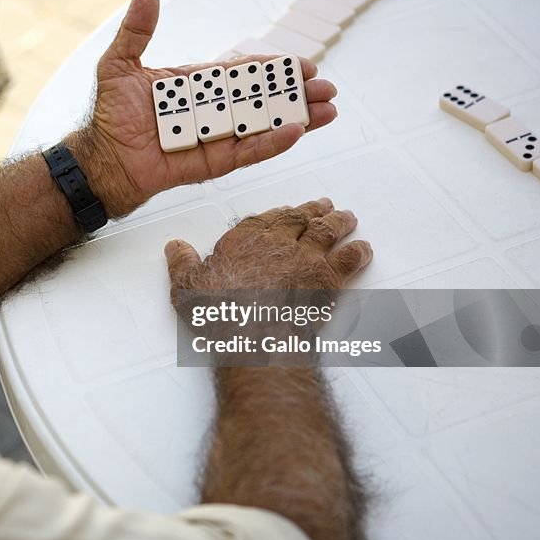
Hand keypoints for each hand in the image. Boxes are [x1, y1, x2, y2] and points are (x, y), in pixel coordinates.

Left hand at [68, 0, 338, 217]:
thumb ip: (137, 30)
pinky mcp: (214, 165)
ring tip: (329, 110)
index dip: (272, 70)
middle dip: (296, 94)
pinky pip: (247, 153)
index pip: (242, 75)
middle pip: (262, 101)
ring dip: (297, 119)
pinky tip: (296, 133)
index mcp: (197, 87)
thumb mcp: (120, 64)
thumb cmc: (109, 115)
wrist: (101, 158)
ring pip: (263, 127)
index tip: (302, 64)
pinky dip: (271, 144)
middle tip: (327, 87)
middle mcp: (212, 113)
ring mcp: (216, 139)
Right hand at [165, 199, 371, 298]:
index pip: (266, 217)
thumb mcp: (187, 286)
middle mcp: (278, 240)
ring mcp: (306, 257)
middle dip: (313, 210)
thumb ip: (182, 263)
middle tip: (324, 204)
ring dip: (339, 222)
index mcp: (245, 237)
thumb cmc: (220, 313)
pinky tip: (364, 249)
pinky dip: (359, 252)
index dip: (279, 213)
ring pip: (327, 231)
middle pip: (301, 217)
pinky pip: (349, 259)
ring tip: (347, 217)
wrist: (254, 335)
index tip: (286, 210)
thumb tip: (175, 247)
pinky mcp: (327, 278)